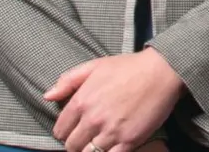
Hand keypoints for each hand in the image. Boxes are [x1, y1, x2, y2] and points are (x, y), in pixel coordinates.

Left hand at [45, 48, 183, 151]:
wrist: (160, 72)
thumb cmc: (128, 67)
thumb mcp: (95, 65)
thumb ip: (68, 80)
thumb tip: (47, 96)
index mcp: (82, 100)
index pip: (60, 130)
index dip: (66, 131)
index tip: (74, 129)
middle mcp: (93, 119)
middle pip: (72, 146)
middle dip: (76, 143)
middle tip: (87, 136)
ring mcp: (110, 132)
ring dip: (90, 151)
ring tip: (98, 142)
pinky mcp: (127, 142)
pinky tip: (110, 147)